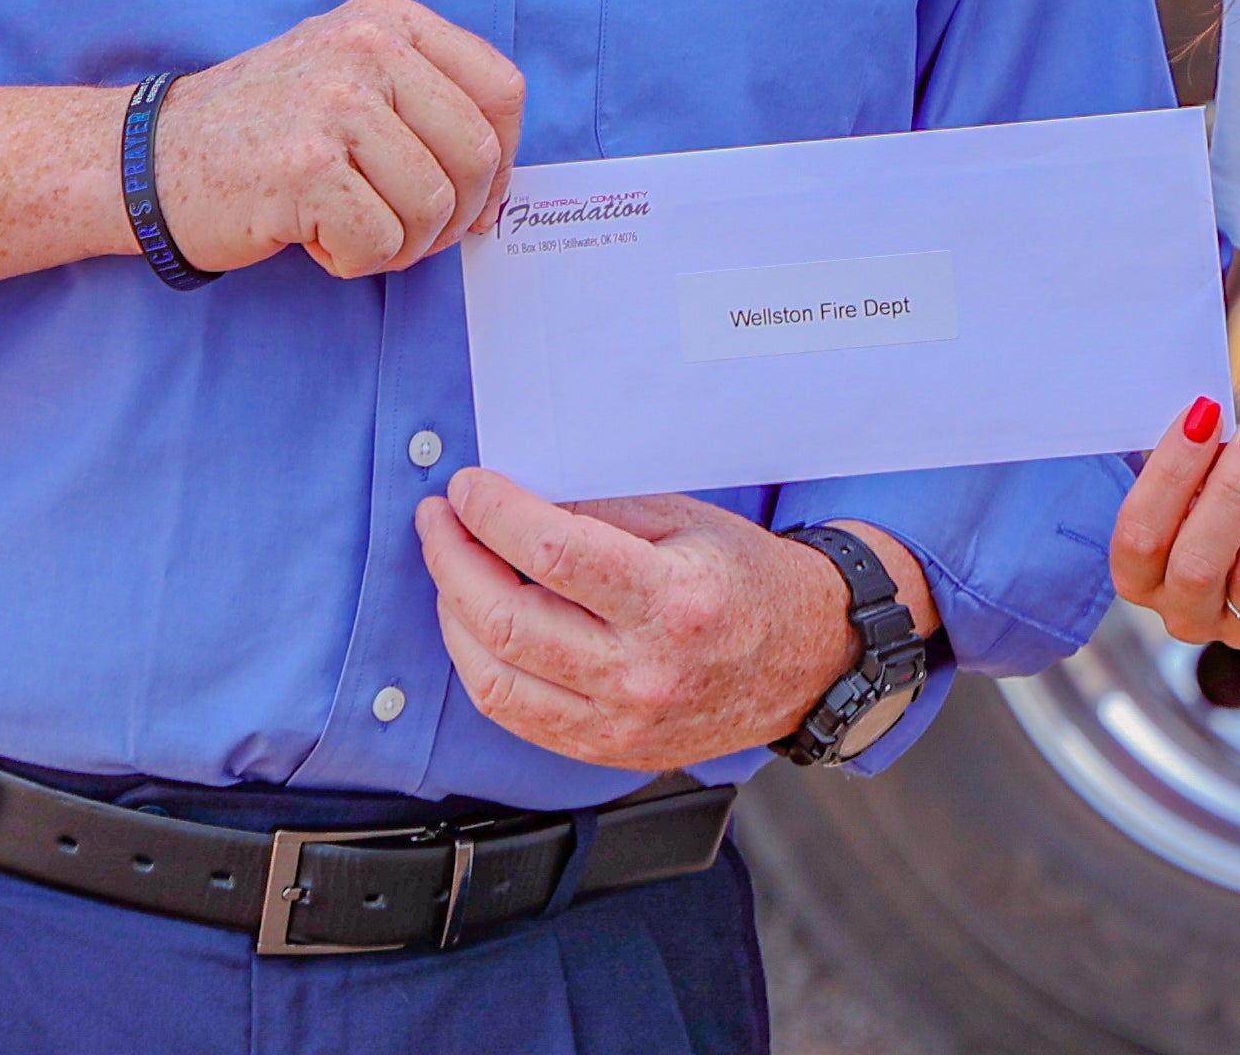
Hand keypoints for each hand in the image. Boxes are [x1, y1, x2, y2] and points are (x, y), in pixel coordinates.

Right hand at [143, 0, 523, 279]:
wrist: (149, 159)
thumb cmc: (262, 129)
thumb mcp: (348, 70)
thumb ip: (426, 97)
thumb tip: (499, 176)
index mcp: (388, 18)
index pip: (501, 89)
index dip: (502, 159)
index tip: (472, 196)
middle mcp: (366, 48)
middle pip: (478, 155)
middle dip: (454, 215)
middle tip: (405, 231)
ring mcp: (334, 105)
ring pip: (434, 207)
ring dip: (401, 245)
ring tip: (350, 231)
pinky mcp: (305, 168)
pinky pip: (382, 243)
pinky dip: (355, 261)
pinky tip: (315, 240)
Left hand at [414, 473, 882, 770]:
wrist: (803, 663)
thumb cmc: (742, 579)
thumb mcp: (686, 520)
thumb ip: (598, 510)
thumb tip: (513, 496)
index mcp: (675, 602)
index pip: (553, 554)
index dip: (493, 514)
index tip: (466, 485)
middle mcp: (645, 673)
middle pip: (507, 619)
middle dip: (452, 558)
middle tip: (436, 517)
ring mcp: (622, 725)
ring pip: (494, 678)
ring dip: (451, 613)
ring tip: (447, 566)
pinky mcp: (607, 754)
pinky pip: (514, 715)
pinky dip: (478, 665)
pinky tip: (471, 623)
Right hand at [1113, 397, 1239, 649]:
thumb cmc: (1231, 487)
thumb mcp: (1200, 469)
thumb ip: (1191, 447)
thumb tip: (1206, 411)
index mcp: (1141, 574)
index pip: (1139, 534)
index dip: (1171, 471)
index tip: (1205, 412)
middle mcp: (1186, 610)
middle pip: (1196, 564)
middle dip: (1233, 486)